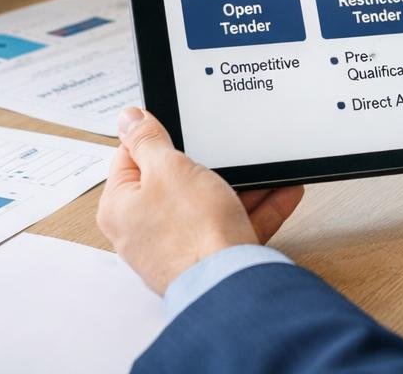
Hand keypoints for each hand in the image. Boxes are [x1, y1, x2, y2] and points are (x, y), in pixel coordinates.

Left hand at [97, 108, 304, 294]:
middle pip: (175, 180)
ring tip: (263, 167)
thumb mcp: (168, 168)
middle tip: (225, 145)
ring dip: (241, 184)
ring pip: (209, 203)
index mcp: (121, 205)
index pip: (131, 156)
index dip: (157, 135)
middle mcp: (143, 229)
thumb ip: (147, 140)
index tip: (180, 122)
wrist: (231, 285)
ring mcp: (177, 246)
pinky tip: (281, 190)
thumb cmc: (192, 232)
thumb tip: (128, 118)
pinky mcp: (208, 258)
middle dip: (208, 161)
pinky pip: (232, 225)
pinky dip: (256, 208)